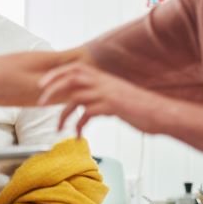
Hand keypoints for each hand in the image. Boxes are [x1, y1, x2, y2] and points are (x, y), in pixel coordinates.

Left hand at [38, 62, 162, 135]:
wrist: (161, 113)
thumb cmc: (138, 107)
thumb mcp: (115, 95)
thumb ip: (97, 95)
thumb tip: (81, 102)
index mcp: (102, 76)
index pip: (73, 68)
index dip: (55, 74)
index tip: (41, 84)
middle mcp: (103, 81)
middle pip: (70, 78)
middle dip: (52, 89)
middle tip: (40, 102)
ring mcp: (107, 93)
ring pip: (75, 97)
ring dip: (63, 113)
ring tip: (58, 127)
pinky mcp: (112, 106)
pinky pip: (88, 114)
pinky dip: (79, 126)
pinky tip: (78, 135)